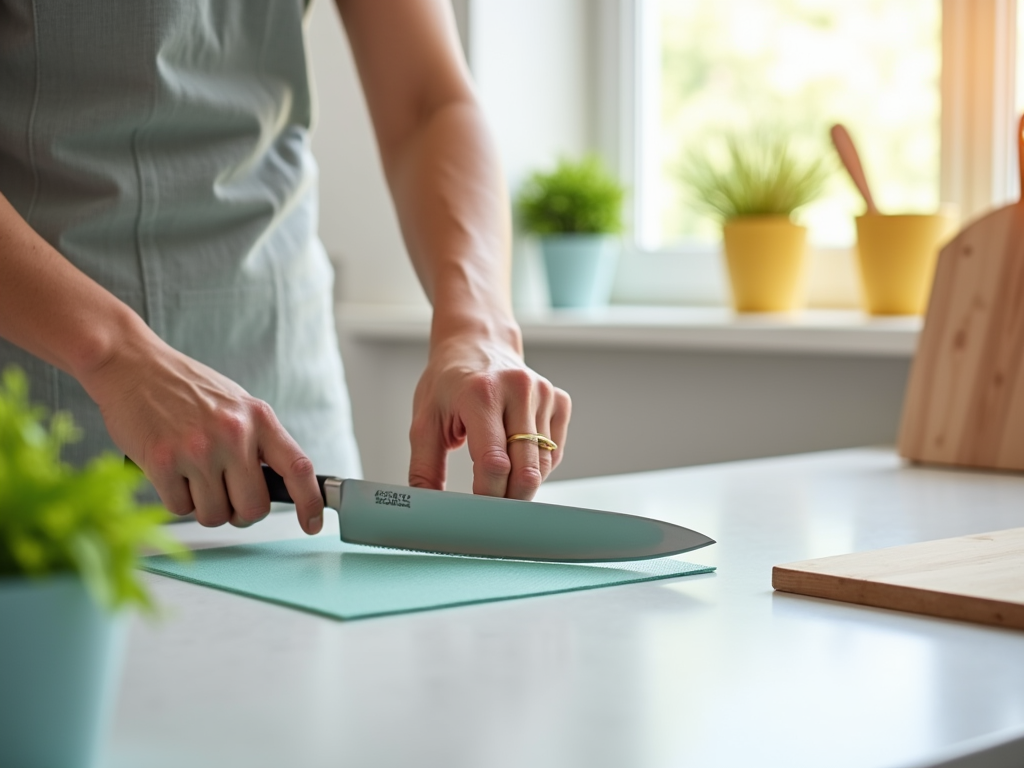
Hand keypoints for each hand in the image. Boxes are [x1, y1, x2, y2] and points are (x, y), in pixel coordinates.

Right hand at [79, 326, 324, 532]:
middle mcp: (234, 434)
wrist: (132, 364)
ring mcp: (199, 449)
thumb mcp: (235, 404)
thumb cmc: (184, 387)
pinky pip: (180, 509)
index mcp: (259, 418)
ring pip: (214, 514)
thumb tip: (275, 487)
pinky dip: (175, 498)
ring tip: (190, 474)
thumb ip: (257, 441)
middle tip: (224, 495)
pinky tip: (169, 471)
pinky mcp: (163, 461)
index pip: (298, 468)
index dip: (311, 502)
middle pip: (254, 507)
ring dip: (203, 506)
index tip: (313, 523)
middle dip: (239, 512)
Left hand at [408, 333, 570, 498]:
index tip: (477, 509)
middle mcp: (518, 389)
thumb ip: (424, 469)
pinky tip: (515, 453)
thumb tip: (429, 509)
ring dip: (522, 482)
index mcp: (480, 393)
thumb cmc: (449, 383)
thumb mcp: (425, 422)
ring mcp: (543, 393)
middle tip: (491, 505)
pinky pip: (554, 453)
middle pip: (526, 469)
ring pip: (542, 465)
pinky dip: (536, 465)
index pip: (493, 462)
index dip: (487, 495)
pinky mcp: (559, 400)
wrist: (477, 344)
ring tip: (498, 473)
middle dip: (509, 497)